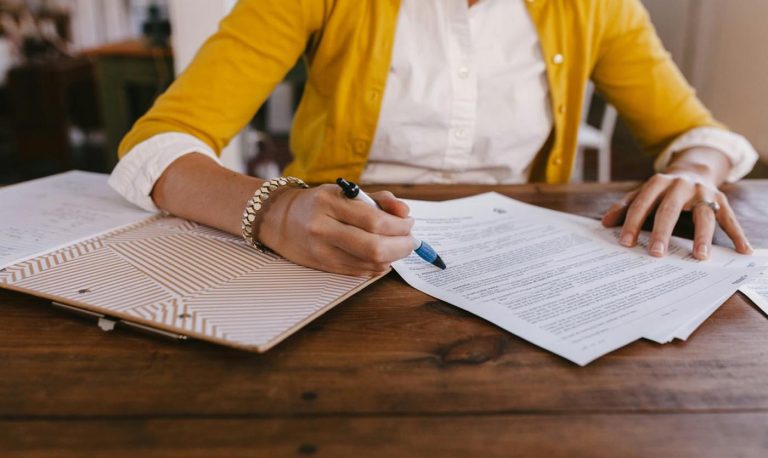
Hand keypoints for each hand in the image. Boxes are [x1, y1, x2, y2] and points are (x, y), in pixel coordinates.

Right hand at [257, 184, 414, 275]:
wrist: (279, 220)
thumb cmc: (317, 204)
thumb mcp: (344, 192)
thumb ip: (378, 200)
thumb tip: (405, 211)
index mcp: (329, 203)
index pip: (374, 220)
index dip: (399, 225)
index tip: (409, 222)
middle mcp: (323, 228)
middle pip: (374, 247)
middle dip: (401, 245)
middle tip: (410, 239)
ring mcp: (323, 251)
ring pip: (370, 263)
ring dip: (393, 256)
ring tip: (398, 246)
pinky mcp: (325, 266)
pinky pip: (361, 272)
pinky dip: (379, 265)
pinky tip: (382, 255)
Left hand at [602, 173, 751, 259]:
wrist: (694, 169)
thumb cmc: (663, 189)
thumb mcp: (643, 192)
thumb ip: (625, 206)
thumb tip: (604, 224)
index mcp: (658, 183)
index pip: (642, 203)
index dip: (632, 222)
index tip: (625, 243)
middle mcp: (681, 185)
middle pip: (670, 210)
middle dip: (662, 232)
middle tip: (655, 253)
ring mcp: (703, 192)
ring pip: (704, 215)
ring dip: (702, 237)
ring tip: (699, 257)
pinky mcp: (721, 200)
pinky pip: (730, 219)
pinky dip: (737, 235)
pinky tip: (742, 251)